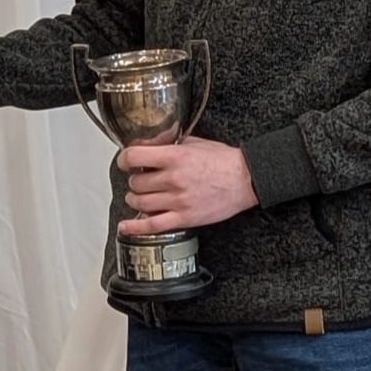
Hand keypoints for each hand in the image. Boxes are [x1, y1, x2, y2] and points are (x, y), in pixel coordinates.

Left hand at [117, 136, 257, 234]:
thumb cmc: (224, 161)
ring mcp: (178, 200)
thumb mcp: (195, 143)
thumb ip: (170, 145)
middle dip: (134, 180)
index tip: (125, 161)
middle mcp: (173, 179)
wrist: (246, 179)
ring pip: (140, 203)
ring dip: (135, 199)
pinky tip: (126, 226)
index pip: (134, 157)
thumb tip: (150, 146)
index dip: (124, 159)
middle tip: (140, 179)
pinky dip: (135, 227)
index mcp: (175, 157)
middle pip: (136, 182)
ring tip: (139, 196)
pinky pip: (153, 225)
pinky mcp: (185, 218)